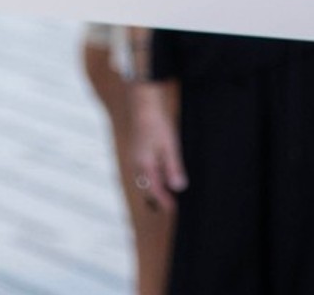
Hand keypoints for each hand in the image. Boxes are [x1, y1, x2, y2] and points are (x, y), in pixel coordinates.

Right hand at [122, 82, 184, 208]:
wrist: (143, 103)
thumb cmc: (157, 124)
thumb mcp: (170, 147)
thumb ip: (173, 168)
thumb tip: (178, 188)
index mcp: (144, 165)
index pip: (154, 191)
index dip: (164, 202)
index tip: (173, 210)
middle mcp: (137, 163)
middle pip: (145, 188)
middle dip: (156, 199)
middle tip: (169, 205)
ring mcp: (135, 156)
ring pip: (142, 179)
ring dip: (153, 188)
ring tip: (165, 193)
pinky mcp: (137, 150)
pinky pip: (142, 170)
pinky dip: (150, 176)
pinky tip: (158, 173)